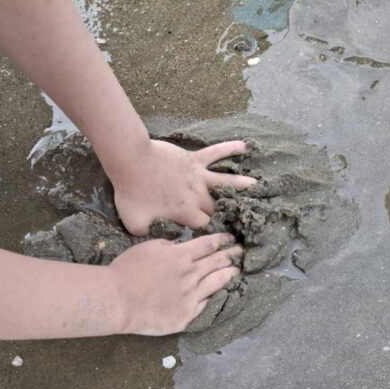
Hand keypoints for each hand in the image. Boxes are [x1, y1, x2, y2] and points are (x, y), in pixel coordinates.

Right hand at [109, 233, 242, 335]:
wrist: (118, 300)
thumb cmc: (126, 271)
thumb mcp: (147, 248)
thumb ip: (168, 247)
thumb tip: (179, 248)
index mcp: (181, 256)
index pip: (208, 244)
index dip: (222, 240)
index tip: (231, 238)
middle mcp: (190, 274)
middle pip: (217, 262)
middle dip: (232, 254)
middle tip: (242, 251)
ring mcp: (191, 296)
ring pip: (217, 282)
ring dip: (229, 274)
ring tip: (237, 271)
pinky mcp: (187, 315)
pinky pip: (206, 304)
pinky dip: (216, 296)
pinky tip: (222, 293)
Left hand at [110, 139, 257, 235]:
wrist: (130, 161)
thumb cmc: (132, 193)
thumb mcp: (136, 224)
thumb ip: (150, 236)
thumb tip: (161, 242)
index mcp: (185, 213)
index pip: (206, 228)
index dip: (214, 235)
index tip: (223, 241)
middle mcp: (197, 196)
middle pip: (219, 208)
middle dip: (233, 214)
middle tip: (248, 217)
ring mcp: (198, 176)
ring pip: (226, 181)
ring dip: (242, 184)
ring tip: (258, 186)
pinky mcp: (193, 159)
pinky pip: (216, 152)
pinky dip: (230, 148)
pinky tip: (244, 146)